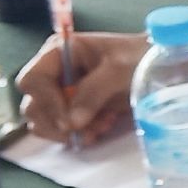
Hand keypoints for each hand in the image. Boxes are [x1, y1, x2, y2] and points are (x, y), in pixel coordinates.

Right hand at [15, 31, 149, 147]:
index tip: (69, 121)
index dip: (46, 102)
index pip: (32, 80)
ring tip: (101, 125)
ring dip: (70, 132)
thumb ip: (94, 91)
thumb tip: (71, 122)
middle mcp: (52, 73)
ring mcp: (58, 94)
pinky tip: (102, 126)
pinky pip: (59, 132)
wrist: (155, 68)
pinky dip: (78, 135)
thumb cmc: (137, 58)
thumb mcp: (119, 69)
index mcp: (57, 53)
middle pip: (33, 106)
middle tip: (90, 126)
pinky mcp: (69, 111)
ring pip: (42, 123)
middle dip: (59, 122)